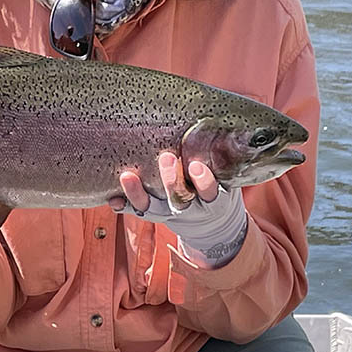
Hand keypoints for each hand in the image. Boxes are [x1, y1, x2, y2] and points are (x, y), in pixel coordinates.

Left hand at [109, 152, 247, 267]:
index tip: (197, 166)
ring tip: (127, 176)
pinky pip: (135, 212)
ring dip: (138, 193)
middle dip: (171, 180)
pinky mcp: (152, 214)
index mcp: (214, 200)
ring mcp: (169, 213)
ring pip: (152, 208)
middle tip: (166, 157)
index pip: (212, 193)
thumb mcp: (230, 176)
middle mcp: (190, 209)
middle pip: (179, 199)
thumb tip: (239, 127)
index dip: (204, 182)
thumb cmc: (219, 185)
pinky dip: (123, 205)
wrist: (212, 224)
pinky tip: (112, 199)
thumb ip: (226, 157)